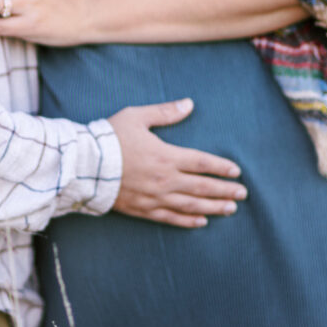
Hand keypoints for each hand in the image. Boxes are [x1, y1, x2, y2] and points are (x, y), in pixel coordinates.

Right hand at [109, 99, 246, 227]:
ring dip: (213, 207)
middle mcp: (164, 180)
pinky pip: (170, 218)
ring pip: (190, 205)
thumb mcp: (137, 117)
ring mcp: (154, 197)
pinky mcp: (142, 209)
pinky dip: (187, 221)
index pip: (202, 163)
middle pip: (202, 187)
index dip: (221, 167)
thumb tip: (189, 104)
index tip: (237, 171)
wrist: (84, 165)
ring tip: (230, 209)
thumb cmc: (110, 137)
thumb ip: (165, 112)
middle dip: (224, 190)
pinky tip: (201, 222)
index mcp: (166, 156)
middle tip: (243, 194)